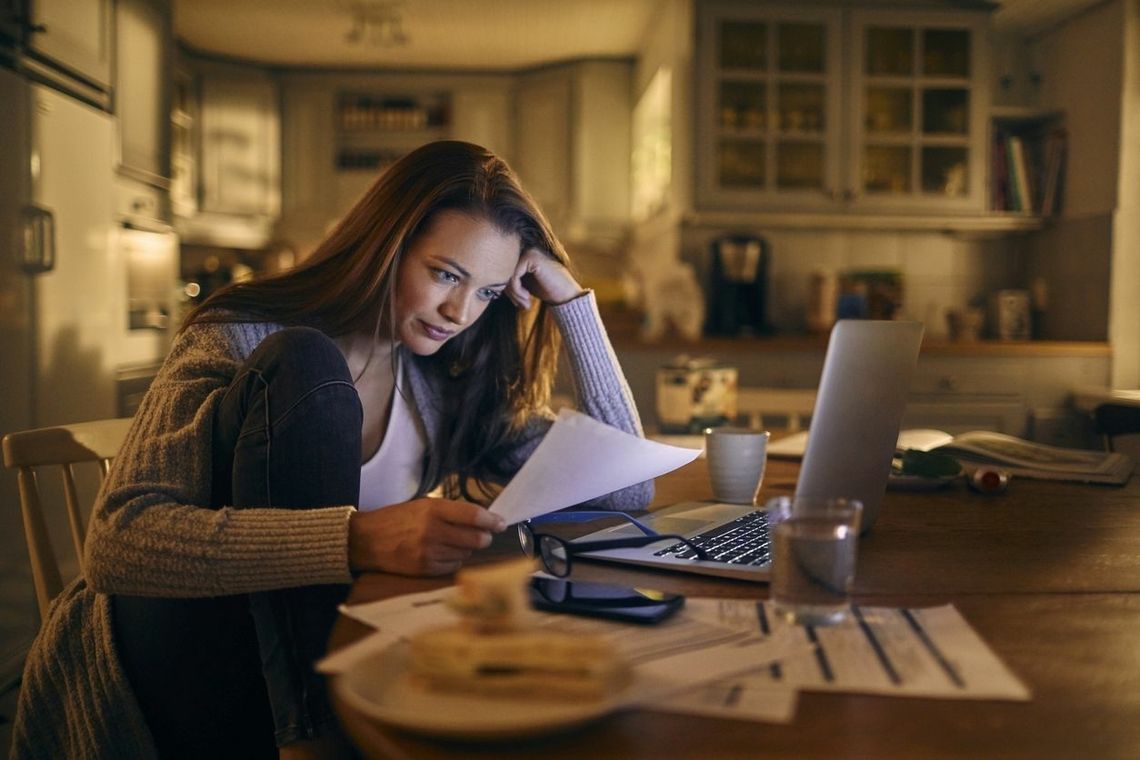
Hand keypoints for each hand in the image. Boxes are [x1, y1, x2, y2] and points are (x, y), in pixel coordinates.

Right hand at [348, 498, 506, 575]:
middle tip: (483, 535)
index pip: (473, 516)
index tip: (501, 523)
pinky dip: (454, 560)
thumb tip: (481, 519)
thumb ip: (450, 511)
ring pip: (466, 554)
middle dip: (484, 537)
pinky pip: (453, 566)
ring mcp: (430, 553)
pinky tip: (445, 553)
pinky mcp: (426, 570)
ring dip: (468, 550)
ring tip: (456, 543)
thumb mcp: (422, 505)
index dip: (492, 521)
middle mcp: (433, 531)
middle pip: (475, 539)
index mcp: (433, 510)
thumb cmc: (397, 519)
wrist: (366, 540)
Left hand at [506, 247, 584, 309]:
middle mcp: (524, 248)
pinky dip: (517, 290)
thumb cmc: (547, 290)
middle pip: (502, 270)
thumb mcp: (524, 283)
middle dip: (509, 292)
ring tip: (524, 303)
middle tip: (520, 304)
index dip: (506, 288)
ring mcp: (528, 250)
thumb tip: (486, 281)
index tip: (516, 302)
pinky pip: (513, 275)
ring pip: (506, 273)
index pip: (502, 269)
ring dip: (513, 293)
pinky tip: (527, 298)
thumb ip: (509, 278)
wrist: (567, 296)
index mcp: (522, 252)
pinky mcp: (531, 257)